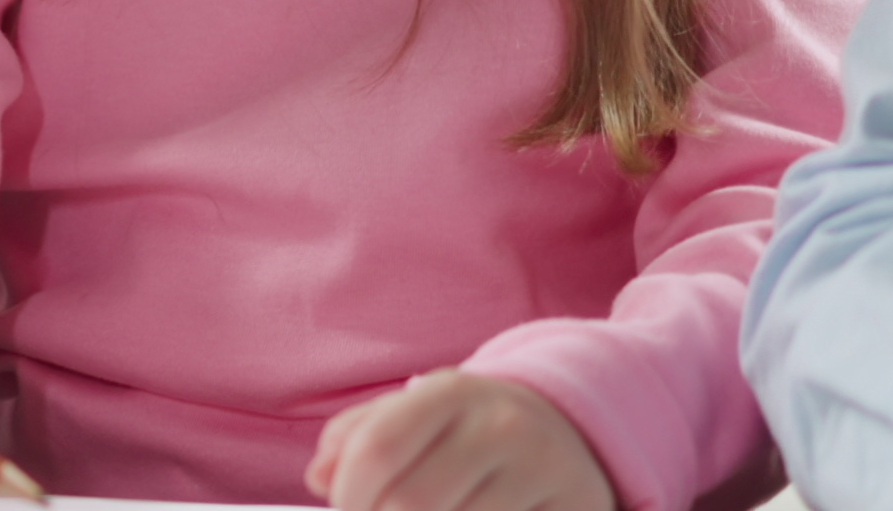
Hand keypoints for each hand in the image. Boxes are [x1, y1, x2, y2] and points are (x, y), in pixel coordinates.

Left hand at [308, 372, 611, 510]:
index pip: (378, 448)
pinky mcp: (574, 506)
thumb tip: (319, 478)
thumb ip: (359, 437)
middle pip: (411, 502)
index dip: (348, 494)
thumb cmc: (473, 428)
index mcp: (452, 393)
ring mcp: (542, 471)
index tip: (343, 510)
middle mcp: (501, 426)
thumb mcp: (418, 412)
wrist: (574, 427)